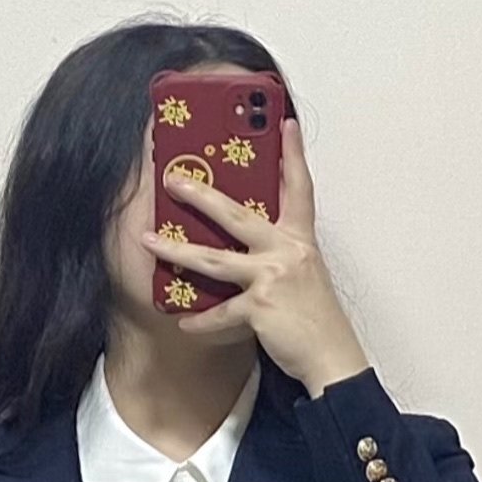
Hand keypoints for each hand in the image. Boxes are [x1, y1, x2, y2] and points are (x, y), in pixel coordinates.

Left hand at [141, 114, 370, 395]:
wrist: (332, 358)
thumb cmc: (317, 320)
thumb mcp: (306, 275)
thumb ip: (282, 254)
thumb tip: (253, 246)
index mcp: (300, 240)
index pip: (299, 188)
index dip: (294, 155)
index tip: (286, 123)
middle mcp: (287, 251)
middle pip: (237, 215)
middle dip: (201, 195)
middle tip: (172, 179)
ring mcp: (272, 277)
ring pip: (215, 260)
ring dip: (177, 251)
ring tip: (149, 241)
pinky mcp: (260, 306)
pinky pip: (221, 313)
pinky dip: (201, 321)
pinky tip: (183, 322)